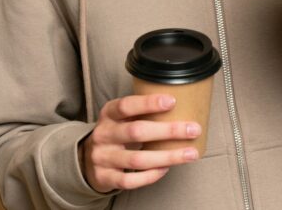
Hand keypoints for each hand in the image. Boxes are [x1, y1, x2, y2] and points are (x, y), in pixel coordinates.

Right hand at [79, 94, 201, 192]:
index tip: (172, 101)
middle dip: (168, 131)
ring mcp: (102, 157)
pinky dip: (150, 176)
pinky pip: (130, 180)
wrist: (88, 159)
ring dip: (167, 156)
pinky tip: (166, 169)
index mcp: (108, 114)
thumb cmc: (115, 133)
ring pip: (137, 159)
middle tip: (193, 129)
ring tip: (190, 153)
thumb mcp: (121, 116)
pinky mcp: (105, 177)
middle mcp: (103, 134)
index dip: (148, 103)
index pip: (126, 105)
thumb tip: (181, 104)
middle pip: (136, 132)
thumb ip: (142, 111)